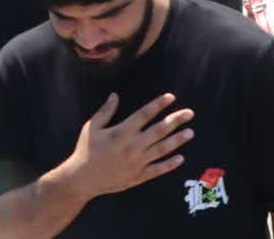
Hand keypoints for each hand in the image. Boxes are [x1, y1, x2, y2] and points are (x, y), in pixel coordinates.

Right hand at [64, 93, 192, 198]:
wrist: (83, 179)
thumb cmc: (86, 150)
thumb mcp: (91, 127)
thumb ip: (105, 111)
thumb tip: (115, 95)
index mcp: (121, 132)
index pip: (144, 114)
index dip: (158, 105)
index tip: (171, 97)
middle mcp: (132, 146)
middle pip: (159, 130)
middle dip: (175, 121)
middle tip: (190, 113)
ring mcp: (137, 162)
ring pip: (162, 149)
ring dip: (177, 140)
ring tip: (190, 132)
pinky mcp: (138, 176)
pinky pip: (157, 169)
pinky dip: (169, 164)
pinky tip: (180, 158)